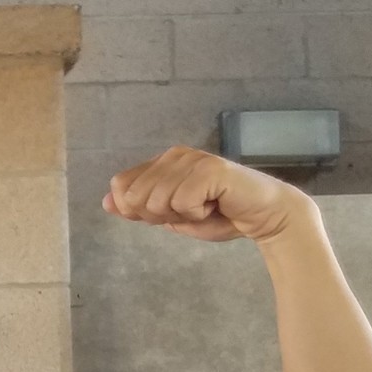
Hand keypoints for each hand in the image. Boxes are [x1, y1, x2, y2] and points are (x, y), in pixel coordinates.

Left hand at [102, 145, 312, 244]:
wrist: (265, 217)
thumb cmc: (220, 216)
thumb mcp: (172, 217)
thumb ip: (140, 209)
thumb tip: (106, 202)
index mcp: (162, 162)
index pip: (122, 187)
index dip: (138, 211)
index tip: (171, 213)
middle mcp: (174, 155)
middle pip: (135, 197)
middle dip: (160, 216)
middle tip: (192, 211)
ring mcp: (192, 159)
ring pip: (156, 201)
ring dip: (181, 215)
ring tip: (207, 207)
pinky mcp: (208, 169)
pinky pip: (182, 202)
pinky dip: (198, 214)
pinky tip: (217, 205)